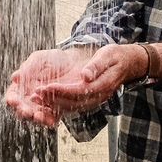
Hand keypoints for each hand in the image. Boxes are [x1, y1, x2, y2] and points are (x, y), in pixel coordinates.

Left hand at [3, 45, 141, 125]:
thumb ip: (96, 66)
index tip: (45, 87)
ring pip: (69, 106)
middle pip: (71, 102)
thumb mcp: (109, 55)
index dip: (60, 91)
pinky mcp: (87, 98)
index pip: (78, 92)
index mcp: (102, 86)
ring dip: (51, 104)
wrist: (127, 63)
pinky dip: (56, 103)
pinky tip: (43, 99)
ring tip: (34, 98)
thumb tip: (85, 75)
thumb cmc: (116, 57)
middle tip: (34, 95)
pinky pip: (71, 104)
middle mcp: (96, 97)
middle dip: (51, 100)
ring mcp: (92, 100)